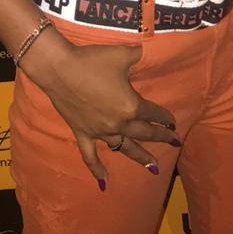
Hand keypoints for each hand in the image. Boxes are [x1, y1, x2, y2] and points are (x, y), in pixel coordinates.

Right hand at [26, 36, 177, 182]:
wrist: (59, 68)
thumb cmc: (92, 60)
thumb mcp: (123, 54)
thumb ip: (139, 55)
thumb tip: (147, 51)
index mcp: (131, 106)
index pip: (154, 114)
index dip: (165, 117)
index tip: (172, 122)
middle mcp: (118, 123)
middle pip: (144, 133)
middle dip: (160, 137)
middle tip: (173, 142)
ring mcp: (100, 131)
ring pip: (124, 147)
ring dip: (139, 156)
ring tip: (153, 167)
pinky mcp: (83, 133)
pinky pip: (90, 156)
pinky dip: (97, 170)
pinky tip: (104, 182)